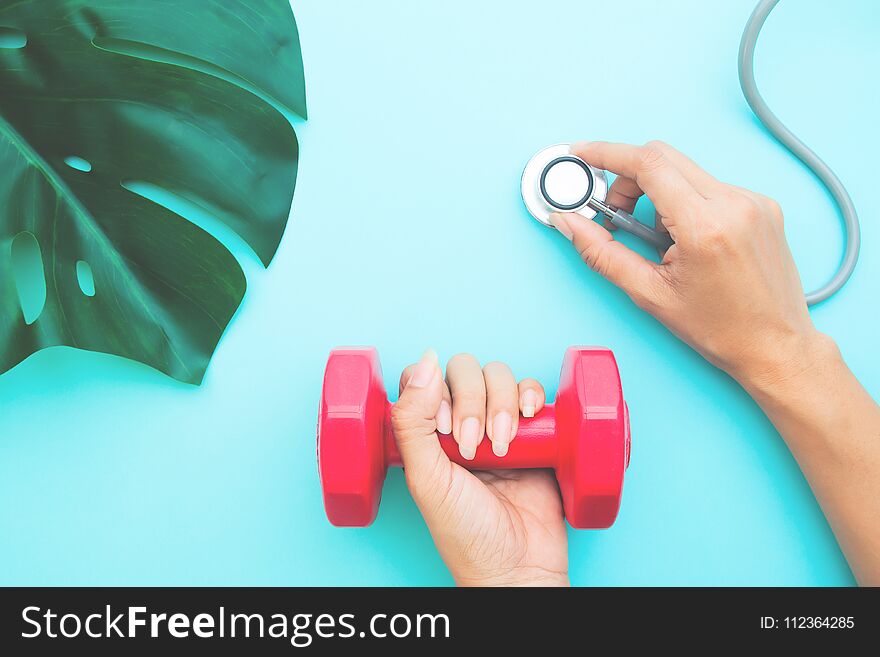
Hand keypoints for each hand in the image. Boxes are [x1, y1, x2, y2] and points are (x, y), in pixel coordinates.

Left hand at [391, 350, 568, 586]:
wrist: (519, 566)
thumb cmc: (467, 534)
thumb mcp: (426, 479)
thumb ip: (412, 421)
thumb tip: (424, 363)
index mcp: (426, 433)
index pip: (424, 378)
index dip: (435, 391)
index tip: (443, 428)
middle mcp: (460, 422)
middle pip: (463, 371)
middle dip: (471, 402)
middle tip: (472, 446)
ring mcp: (498, 424)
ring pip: (498, 375)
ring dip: (501, 405)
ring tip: (501, 449)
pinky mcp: (534, 431)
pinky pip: (532, 390)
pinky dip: (532, 394)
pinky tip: (529, 417)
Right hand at [549, 140, 830, 387]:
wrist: (775, 346)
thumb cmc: (721, 329)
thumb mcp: (650, 294)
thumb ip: (602, 253)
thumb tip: (570, 223)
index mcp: (706, 226)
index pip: (648, 164)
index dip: (607, 153)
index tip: (582, 154)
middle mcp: (735, 204)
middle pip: (664, 158)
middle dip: (627, 177)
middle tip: (614, 212)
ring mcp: (754, 201)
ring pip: (685, 171)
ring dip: (657, 192)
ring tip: (656, 238)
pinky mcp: (763, 205)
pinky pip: (709, 185)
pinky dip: (684, 201)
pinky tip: (684, 238)